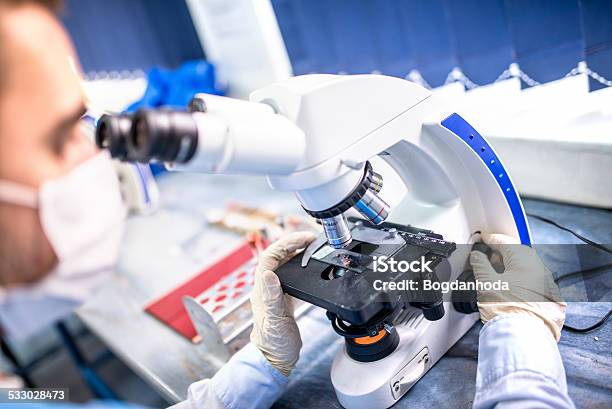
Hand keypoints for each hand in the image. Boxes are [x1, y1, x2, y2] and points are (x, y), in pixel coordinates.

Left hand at [250, 231, 315, 375]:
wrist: (275, 360)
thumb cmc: (273, 343)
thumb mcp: (274, 319)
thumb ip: (272, 296)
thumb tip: (269, 273)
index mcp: (262, 289)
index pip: (270, 256)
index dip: (286, 243)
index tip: (304, 239)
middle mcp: (267, 288)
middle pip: (278, 257)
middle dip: (294, 244)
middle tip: (312, 239)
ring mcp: (276, 293)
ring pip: (286, 265)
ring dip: (298, 254)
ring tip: (314, 248)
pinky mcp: (285, 300)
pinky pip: (293, 277)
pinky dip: (303, 269)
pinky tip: (313, 269)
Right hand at [470, 233, 565, 341]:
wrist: (522, 338)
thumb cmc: (506, 310)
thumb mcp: (485, 282)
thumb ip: (480, 264)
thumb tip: (477, 256)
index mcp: (525, 259)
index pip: (504, 241)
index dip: (489, 240)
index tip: (482, 240)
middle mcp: (540, 269)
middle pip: (517, 254)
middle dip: (500, 255)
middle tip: (485, 259)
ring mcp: (547, 284)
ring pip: (525, 269)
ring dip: (510, 269)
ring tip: (495, 277)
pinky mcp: (549, 300)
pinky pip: (532, 284)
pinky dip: (520, 283)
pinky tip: (509, 291)